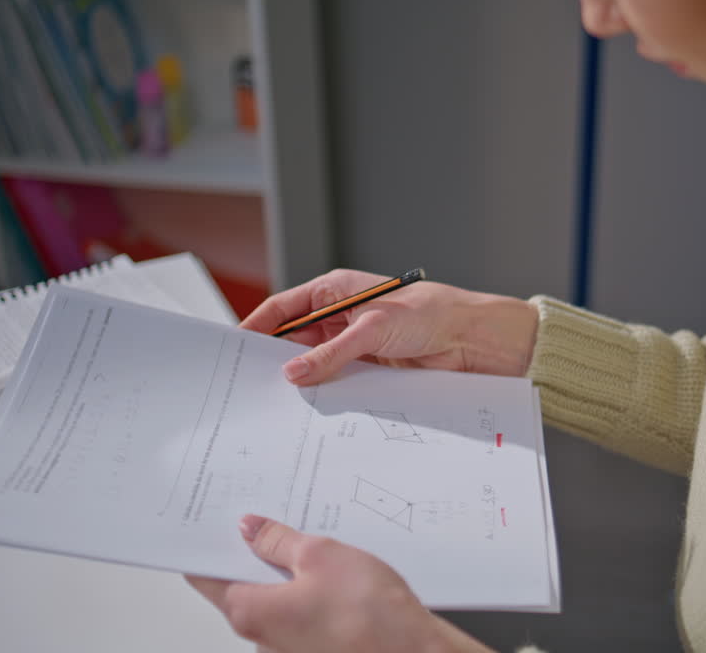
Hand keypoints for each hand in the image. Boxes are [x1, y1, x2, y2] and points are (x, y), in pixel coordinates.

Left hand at [187, 515, 490, 652]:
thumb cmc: (369, 614)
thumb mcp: (320, 554)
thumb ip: (278, 540)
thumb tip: (252, 530)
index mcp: (249, 611)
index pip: (207, 576)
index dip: (208, 544)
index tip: (212, 523)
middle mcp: (261, 639)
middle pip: (242, 586)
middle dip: (256, 554)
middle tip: (274, 522)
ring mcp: (288, 649)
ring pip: (276, 601)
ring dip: (289, 574)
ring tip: (316, 549)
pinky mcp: (316, 650)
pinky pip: (301, 615)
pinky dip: (309, 594)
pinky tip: (335, 577)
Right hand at [240, 269, 538, 385]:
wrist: (472, 340)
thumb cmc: (430, 313)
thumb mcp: (373, 328)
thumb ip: (332, 352)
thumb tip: (293, 372)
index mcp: (335, 292)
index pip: (283, 309)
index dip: (256, 328)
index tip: (233, 349)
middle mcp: (340, 319)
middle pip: (294, 341)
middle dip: (273, 361)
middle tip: (247, 385)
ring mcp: (353, 347)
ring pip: (314, 367)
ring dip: (301, 384)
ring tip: (274, 405)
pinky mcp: (368, 372)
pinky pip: (337, 386)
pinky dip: (325, 398)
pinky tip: (312, 413)